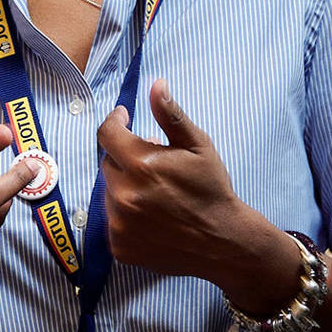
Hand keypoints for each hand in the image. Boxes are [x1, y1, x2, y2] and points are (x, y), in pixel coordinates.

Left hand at [98, 80, 297, 312]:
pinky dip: (126, 214)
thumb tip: (155, 84)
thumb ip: (171, 115)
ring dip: (125, 185)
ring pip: (109, 192)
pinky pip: (112, 220)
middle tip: (154, 163)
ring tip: (155, 192)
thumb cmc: (212, 190)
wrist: (223, 242)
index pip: (107, 134)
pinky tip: (151, 215)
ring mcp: (120, 224)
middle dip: (126, 157)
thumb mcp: (198, 146)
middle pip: (109, 162)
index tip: (124, 118)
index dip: (115, 121)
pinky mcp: (120, 246)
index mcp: (141, 164)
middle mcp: (125, 195)